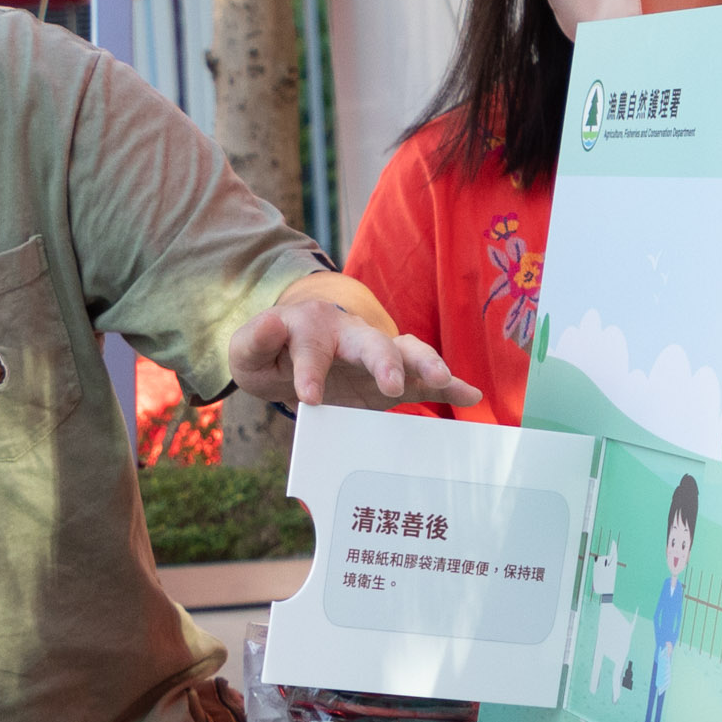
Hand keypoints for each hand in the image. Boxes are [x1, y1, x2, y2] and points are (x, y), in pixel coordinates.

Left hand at [225, 283, 475, 412]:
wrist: (292, 354)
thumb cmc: (272, 353)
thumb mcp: (249, 350)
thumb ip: (254, 339)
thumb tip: (273, 324)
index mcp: (312, 329)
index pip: (312, 347)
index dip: (310, 370)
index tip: (308, 398)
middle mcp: (351, 335)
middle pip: (371, 341)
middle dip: (382, 361)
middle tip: (389, 385)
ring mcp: (377, 355)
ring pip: (406, 351)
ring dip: (425, 364)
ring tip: (442, 381)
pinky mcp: (395, 377)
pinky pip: (424, 378)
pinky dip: (450, 384)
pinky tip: (472, 393)